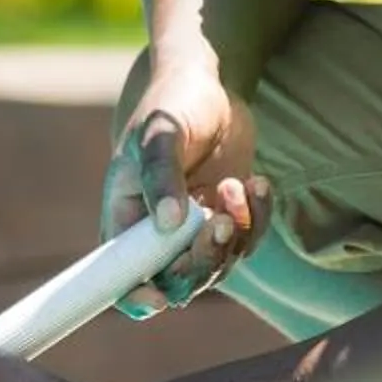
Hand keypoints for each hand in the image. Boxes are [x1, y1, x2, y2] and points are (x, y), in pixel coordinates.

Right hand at [102, 62, 269, 317]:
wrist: (208, 83)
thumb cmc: (170, 104)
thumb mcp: (159, 132)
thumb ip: (161, 175)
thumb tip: (168, 224)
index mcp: (126, 219)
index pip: (123, 278)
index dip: (138, 298)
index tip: (162, 297)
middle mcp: (158, 233)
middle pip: (180, 281)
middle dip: (203, 259)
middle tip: (220, 220)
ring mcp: (195, 229)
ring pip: (218, 265)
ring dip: (235, 234)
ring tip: (238, 184)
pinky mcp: (229, 217)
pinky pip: (248, 241)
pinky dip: (258, 218)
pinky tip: (257, 181)